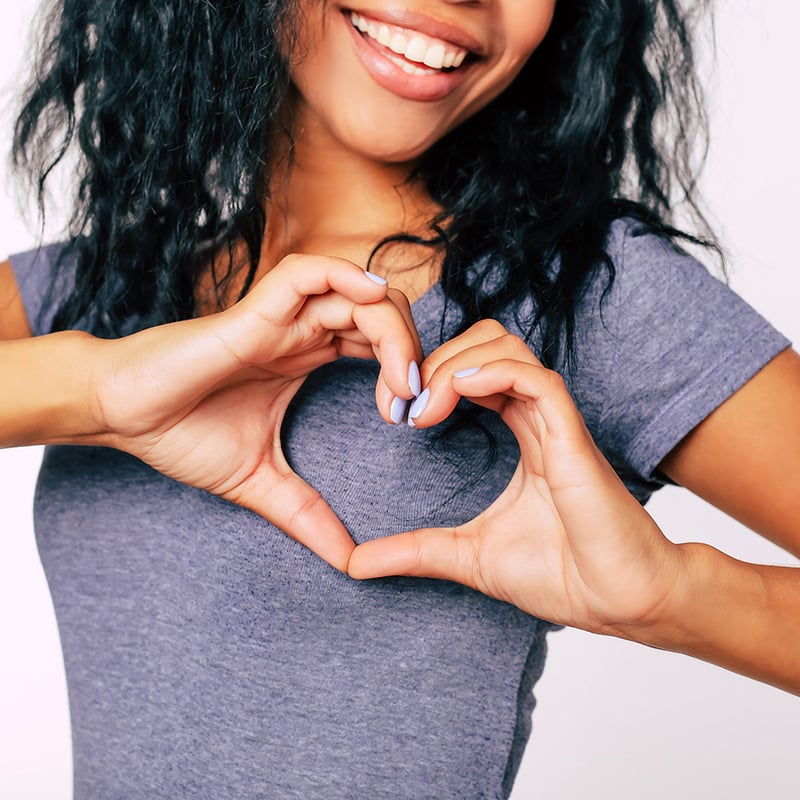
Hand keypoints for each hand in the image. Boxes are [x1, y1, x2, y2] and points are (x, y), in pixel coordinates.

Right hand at [88, 254, 421, 570]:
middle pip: (381, 312)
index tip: (412, 418)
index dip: (408, 369)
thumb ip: (307, 515)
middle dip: (413, 349)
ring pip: (358, 292)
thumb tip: (348, 562)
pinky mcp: (253, 312)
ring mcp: (280, 318)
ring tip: (402, 380)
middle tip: (416, 402)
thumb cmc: (183, 434)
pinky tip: (371, 308)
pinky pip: (309, 274)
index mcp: (308, 357)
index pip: (379, 341)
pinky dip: (347, 279)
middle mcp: (301, 331)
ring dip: (393, 327)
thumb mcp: (260, 483)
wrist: (124, 416)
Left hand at [348, 319, 686, 635]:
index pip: (476, 371)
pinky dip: (495, 370)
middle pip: (488, 342)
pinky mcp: (574, 439)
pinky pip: (537, 379)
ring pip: (509, 347)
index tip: (396, 413)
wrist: (620, 603)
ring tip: (425, 405)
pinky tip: (460, 390)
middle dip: (435, 359)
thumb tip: (356, 563)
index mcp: (523, 433)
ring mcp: (558, 424)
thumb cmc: (563, 574)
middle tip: (402, 405)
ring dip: (456, 361)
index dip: (431, 376)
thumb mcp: (467, 556)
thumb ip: (415, 551)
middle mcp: (539, 419)